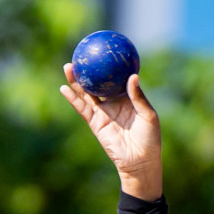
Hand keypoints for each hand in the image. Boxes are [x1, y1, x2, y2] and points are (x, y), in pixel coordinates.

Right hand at [59, 66, 161, 199]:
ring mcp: (103, 113)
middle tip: (81, 55)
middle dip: (88, 71)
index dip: (109, 66)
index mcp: (127, 98)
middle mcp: (113, 104)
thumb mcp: (148, 115)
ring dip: (76, 81)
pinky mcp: (95, 123)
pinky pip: (82, 109)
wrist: (140, 161)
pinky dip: (73, 99)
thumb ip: (138, 96)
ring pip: (86, 94)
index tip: (104, 52)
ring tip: (68, 67)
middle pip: (97, 84)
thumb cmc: (150, 139)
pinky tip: (64, 88)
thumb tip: (132, 76)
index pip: (116, 79)